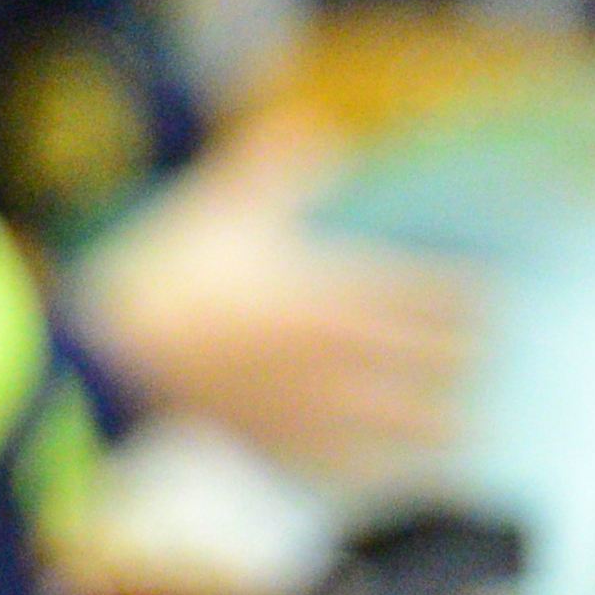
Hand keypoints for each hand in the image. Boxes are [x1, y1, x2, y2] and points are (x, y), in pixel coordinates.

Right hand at [77, 148, 478, 476]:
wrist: (110, 365)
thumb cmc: (166, 279)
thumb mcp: (221, 209)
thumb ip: (277, 170)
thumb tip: (314, 127)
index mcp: (336, 289)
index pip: (439, 296)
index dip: (471, 299)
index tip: (484, 299)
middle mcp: (344, 354)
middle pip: (443, 362)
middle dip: (465, 359)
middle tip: (478, 357)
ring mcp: (324, 409)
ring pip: (419, 425)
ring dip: (444, 422)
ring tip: (460, 423)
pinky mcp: (296, 451)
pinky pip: (368, 466)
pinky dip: (391, 464)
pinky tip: (398, 463)